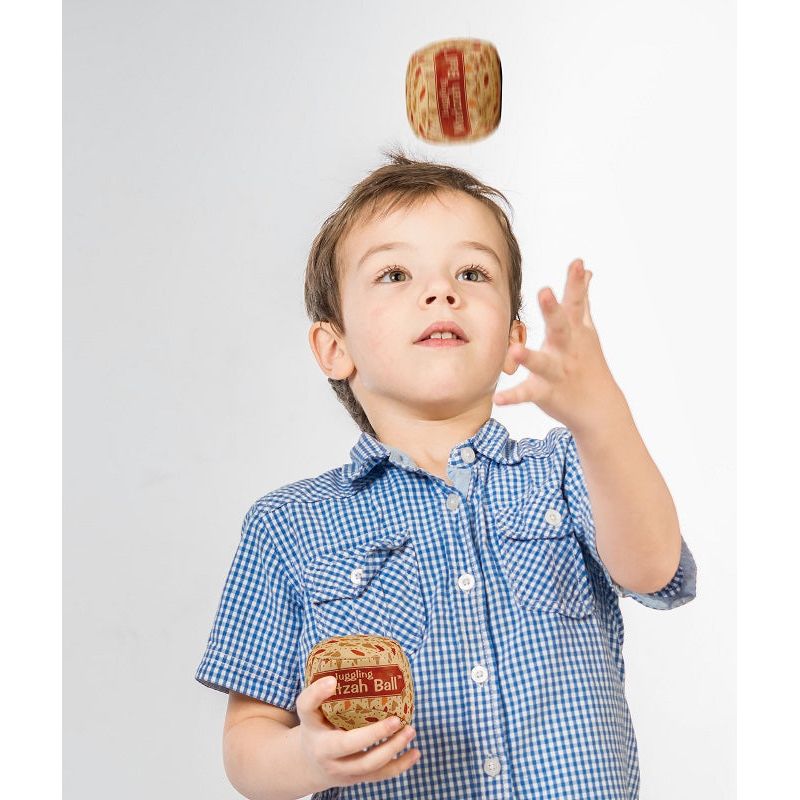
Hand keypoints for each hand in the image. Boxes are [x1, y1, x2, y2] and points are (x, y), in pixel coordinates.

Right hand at [296, 676, 420, 790]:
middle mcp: (328, 756)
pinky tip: (415, 752)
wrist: (310, 765)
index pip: (311, 713)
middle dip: (375, 734)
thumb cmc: (315, 730)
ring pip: (370, 764)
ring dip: (393, 748)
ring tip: (410, 730)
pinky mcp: (359, 778)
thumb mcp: (308, 713)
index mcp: (316, 731)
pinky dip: (401, 765)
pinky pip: (381, 775)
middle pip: (350, 746)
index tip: (333, 681)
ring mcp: (345, 771)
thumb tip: (333, 679)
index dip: (318, 695)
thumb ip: (316, 695)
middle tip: (396, 719)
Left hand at [493, 258, 626, 433]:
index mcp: (575, 331)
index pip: (575, 303)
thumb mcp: (587, 329)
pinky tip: (497, 399)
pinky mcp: (546, 392)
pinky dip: (513, 397)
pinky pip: (527, 393)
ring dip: (529, 357)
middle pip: (560, 327)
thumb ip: (582, 299)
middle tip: (545, 291)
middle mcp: (566, 349)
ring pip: (542, 363)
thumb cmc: (588, 361)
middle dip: (553, 310)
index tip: (577, 262)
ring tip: (514, 351)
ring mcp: (557, 371)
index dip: (576, 282)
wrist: (599, 407)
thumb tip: (587, 271)